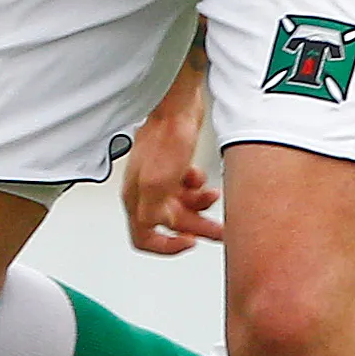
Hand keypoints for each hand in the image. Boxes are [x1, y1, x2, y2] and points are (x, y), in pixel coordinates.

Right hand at [121, 104, 222, 255]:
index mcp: (137, 198)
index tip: (188, 244)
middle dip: (196, 227)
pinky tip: (200, 179)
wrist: (177, 108)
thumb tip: (162, 229)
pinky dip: (197, 188)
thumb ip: (156, 212)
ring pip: (182, 206)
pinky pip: (187, 189)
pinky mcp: (173, 167)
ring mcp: (159, 178)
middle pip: (170, 223)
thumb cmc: (164, 138)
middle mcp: (146, 191)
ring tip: (212, 198)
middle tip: (217, 231)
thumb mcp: (157, 184)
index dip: (166, 247)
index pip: (143, 238)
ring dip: (200, 206)